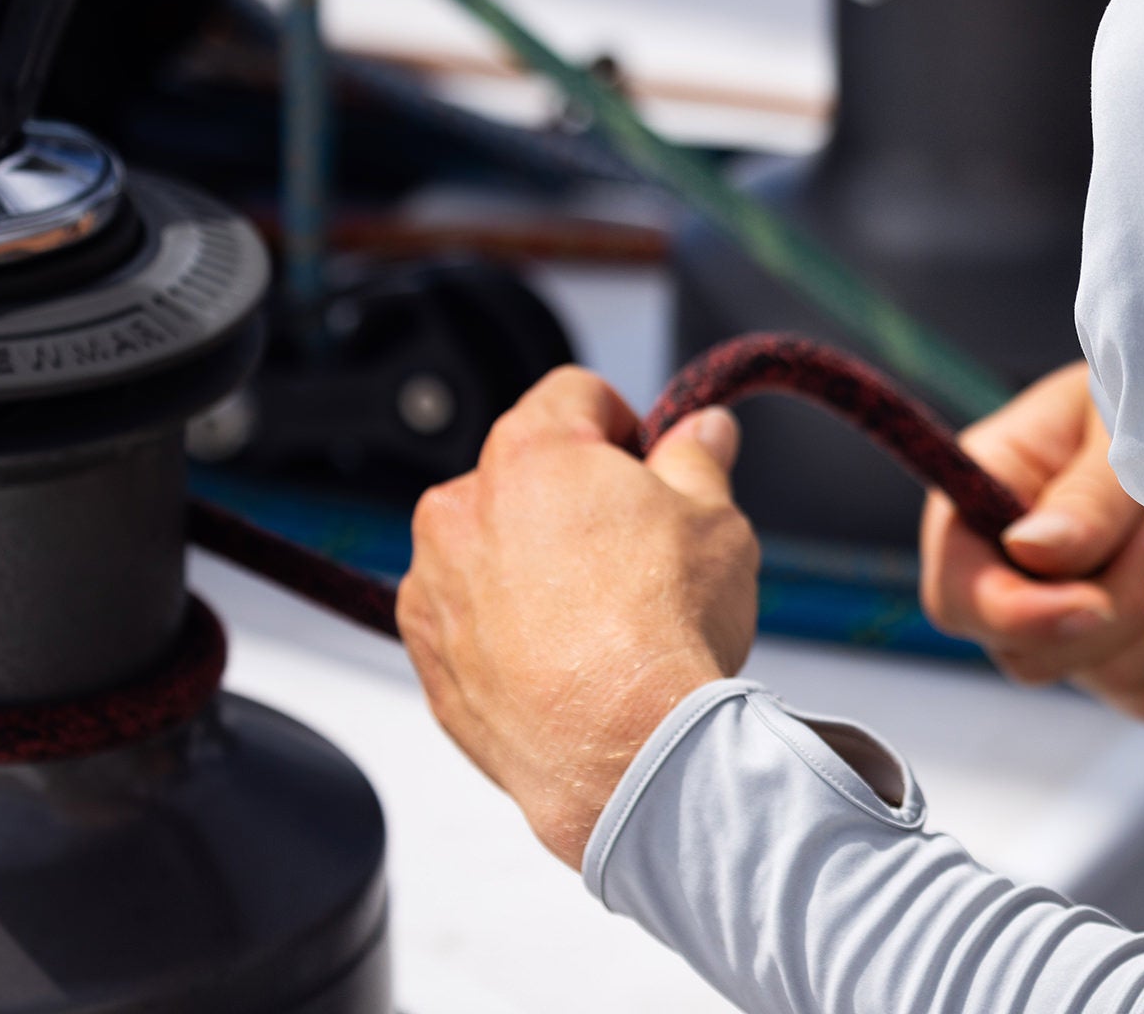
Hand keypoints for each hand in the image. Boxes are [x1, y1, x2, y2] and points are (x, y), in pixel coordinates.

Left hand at [398, 366, 759, 866]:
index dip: (624, 422)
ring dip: (533, 563)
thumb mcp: (715, 521)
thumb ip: (699, 459)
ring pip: (490, 548)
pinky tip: (563, 662)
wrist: (623, 751)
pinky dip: (506, 628)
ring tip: (600, 619)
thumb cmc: (664, 633)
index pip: (575, 393)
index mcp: (531, 453)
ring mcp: (435, 586)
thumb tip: (704, 429)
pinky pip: (468, 619)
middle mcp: (462, 508)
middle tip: (636, 551)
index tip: (649, 464)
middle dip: (576, 499)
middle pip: (525, 472)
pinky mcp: (428, 658)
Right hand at [919, 362, 1143, 723]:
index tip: (1092, 601)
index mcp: (977, 510)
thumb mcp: (1113, 423)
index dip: (1018, 615)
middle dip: (1109, 608)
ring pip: (1098, 678)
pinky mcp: (1119, 664)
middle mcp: (1007, 580)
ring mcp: (1063, 631)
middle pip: (1028, 656)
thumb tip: (1034, 552)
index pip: (957, 597)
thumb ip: (1083, 492)